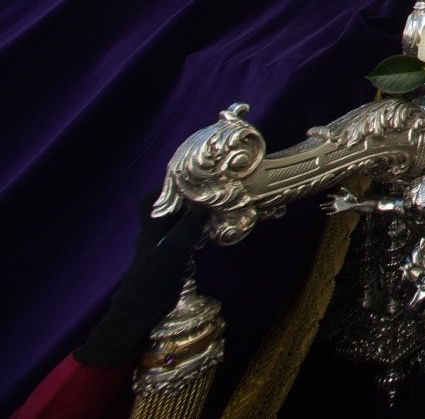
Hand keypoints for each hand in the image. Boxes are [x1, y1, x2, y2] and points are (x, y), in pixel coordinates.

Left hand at [76, 193, 209, 366]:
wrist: (135, 321)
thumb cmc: (151, 285)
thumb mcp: (171, 254)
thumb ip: (187, 229)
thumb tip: (204, 203)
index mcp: (150, 231)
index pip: (150, 201)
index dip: (165, 189)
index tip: (189, 181)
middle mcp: (151, 239)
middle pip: (164, 213)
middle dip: (184, 203)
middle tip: (208, 196)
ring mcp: (156, 255)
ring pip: (171, 228)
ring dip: (189, 221)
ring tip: (213, 215)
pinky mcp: (163, 269)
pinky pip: (178, 243)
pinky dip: (191, 238)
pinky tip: (205, 241)